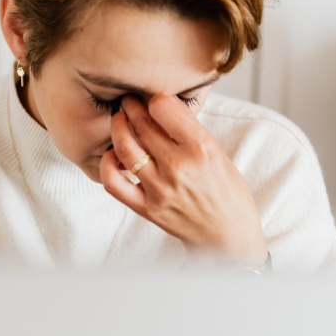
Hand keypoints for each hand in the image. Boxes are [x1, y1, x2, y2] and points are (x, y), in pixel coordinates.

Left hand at [99, 94, 267, 266]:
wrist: (228, 237)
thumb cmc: (226, 193)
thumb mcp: (219, 153)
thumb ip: (189, 131)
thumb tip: (160, 106)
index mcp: (202, 148)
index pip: (164, 107)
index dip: (154, 98)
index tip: (152, 98)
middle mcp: (179, 167)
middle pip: (142, 124)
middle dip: (130, 106)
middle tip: (129, 101)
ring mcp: (160, 189)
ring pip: (124, 147)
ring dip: (117, 127)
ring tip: (120, 120)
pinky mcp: (147, 208)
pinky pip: (113, 182)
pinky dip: (107, 164)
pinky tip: (114, 155)